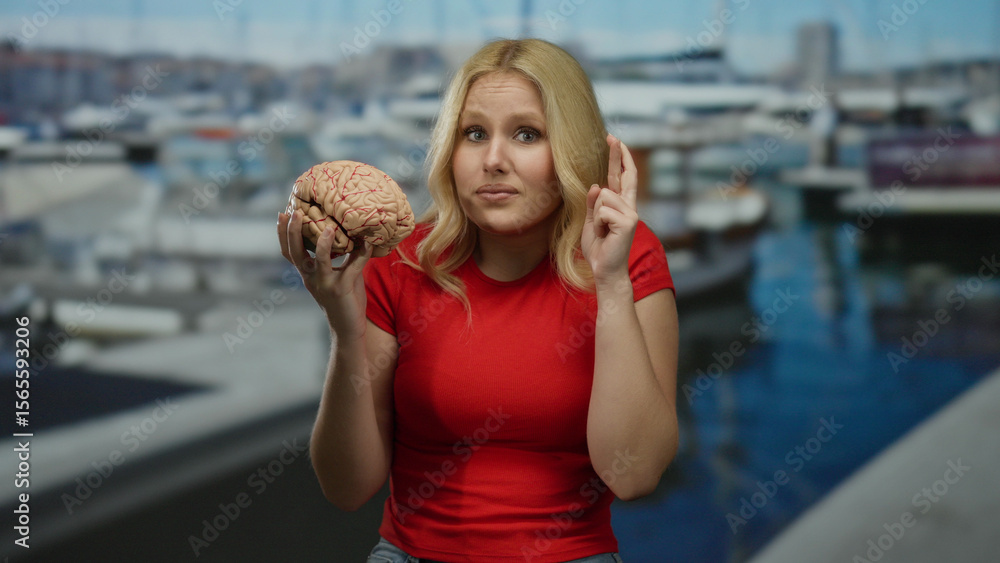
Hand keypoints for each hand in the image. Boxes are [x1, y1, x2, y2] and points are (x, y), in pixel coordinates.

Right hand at [278, 210, 372, 339]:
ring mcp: (324, 284)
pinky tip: (368, 242)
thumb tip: (357, 231)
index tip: (282, 213)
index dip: (283, 234)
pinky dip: (361, 253)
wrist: (348, 328)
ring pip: (318, 260)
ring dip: (322, 242)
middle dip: (293, 231)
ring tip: (329, 227)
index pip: (289, 252)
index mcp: (307, 273)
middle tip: (295, 212)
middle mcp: (311, 278)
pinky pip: (351, 267)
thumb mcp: (342, 273)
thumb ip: (344, 255)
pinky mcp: (340, 289)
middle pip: (295, 252)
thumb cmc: (345, 299)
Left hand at [582, 134, 638, 287]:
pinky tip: (606, 235)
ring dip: (597, 216)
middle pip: (624, 175)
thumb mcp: (592, 223)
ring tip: (603, 232)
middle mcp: (629, 206)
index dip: (619, 159)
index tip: (615, 140)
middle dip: (617, 155)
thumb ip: (593, 205)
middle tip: (612, 136)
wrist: (605, 270)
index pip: (622, 177)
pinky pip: (603, 210)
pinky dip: (599, 223)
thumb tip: (597, 186)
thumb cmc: (599, 248)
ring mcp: (631, 213)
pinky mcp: (628, 221)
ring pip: (604, 196)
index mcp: (621, 206)